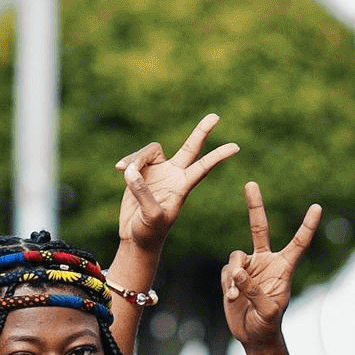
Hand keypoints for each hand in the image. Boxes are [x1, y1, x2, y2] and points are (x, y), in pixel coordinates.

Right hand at [114, 114, 240, 253]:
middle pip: (190, 148)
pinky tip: (118, 168)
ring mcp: (158, 172)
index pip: (203, 167)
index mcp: (182, 187)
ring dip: (137, 158)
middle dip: (202, 132)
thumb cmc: (149, 232)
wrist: (136, 238)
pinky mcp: (141, 172)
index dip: (218, 156)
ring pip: (150, 151)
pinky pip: (135, 158)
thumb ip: (143, 193)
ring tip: (124, 171)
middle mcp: (173, 175)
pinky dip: (126, 161)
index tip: (236, 147)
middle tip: (215, 116)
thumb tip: (132, 171)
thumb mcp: (151, 216)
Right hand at [220, 183, 320, 349]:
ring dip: (235, 276)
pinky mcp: (232, 275)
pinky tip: (233, 300)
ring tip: (237, 297)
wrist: (253, 334)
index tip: (317, 207)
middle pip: (259, 228)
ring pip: (236, 257)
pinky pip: (227, 273)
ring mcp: (248, 267)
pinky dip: (228, 286)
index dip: (307, 226)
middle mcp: (266, 261)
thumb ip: (254, 291)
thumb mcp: (268, 311)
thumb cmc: (268, 324)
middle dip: (255, 205)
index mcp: (284, 267)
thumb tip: (238, 272)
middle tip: (251, 183)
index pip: (298, 243)